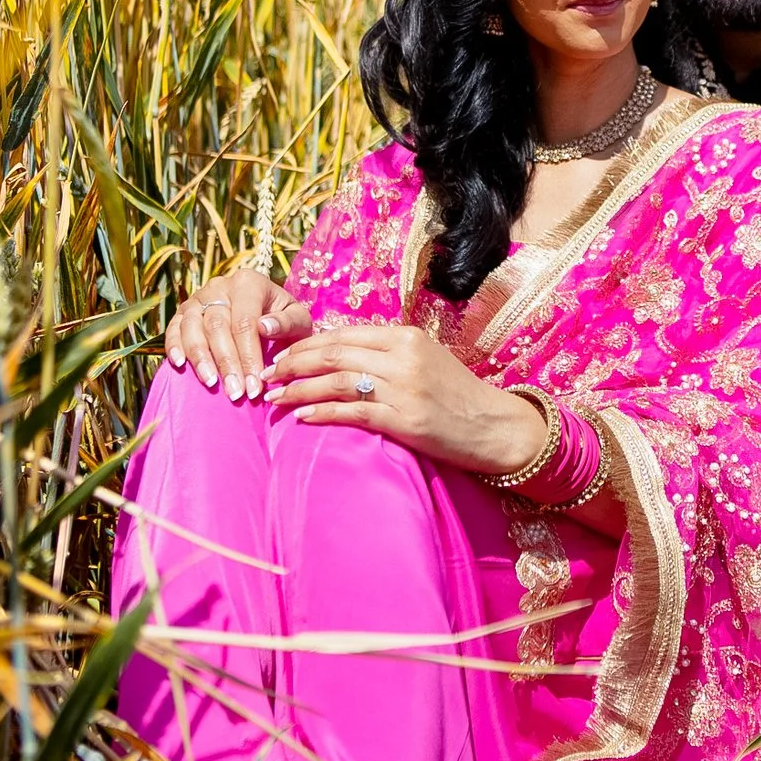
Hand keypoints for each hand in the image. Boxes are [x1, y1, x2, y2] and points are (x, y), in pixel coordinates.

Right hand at [164, 268, 311, 398]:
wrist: (266, 312)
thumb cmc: (284, 320)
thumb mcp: (297, 319)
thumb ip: (287, 322)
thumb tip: (265, 327)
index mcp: (249, 283)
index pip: (245, 322)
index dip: (249, 356)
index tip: (254, 387)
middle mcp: (220, 286)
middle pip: (217, 327)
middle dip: (227, 363)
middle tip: (236, 393)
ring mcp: (198, 298)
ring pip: (192, 327)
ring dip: (200, 358)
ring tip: (211, 384)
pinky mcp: (183, 312)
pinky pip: (173, 328)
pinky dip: (174, 346)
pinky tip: (180, 365)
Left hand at [261, 323, 549, 477]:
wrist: (494, 426)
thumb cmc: (457, 395)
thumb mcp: (425, 360)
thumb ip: (387, 354)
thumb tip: (341, 354)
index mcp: (405, 336)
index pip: (342, 334)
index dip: (305, 344)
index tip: (279, 354)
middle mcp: (402, 357)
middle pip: (334, 353)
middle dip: (293, 363)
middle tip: (266, 374)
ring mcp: (404, 388)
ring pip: (337, 381)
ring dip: (300, 389)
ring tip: (275, 397)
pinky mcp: (405, 419)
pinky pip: (353, 412)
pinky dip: (323, 413)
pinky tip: (302, 417)